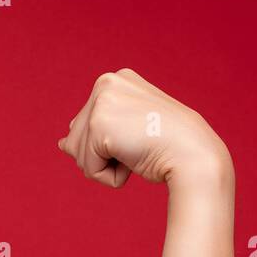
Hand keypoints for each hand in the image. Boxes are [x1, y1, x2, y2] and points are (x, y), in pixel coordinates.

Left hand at [56, 68, 231, 188]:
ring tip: (138, 151)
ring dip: (106, 166)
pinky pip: (88, 169)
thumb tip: (62, 144)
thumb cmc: (168, 146)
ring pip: (78, 155)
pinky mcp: (99, 125)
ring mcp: (101, 102)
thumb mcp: (127, 132)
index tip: (141, 135)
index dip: (111, 144)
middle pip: (76, 140)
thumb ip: (94, 133)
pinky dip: (110, 176)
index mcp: (114, 80)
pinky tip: (134, 160)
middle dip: (103, 155)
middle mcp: (104, 83)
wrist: (194, 154)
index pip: (86, 126)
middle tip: (140, 145)